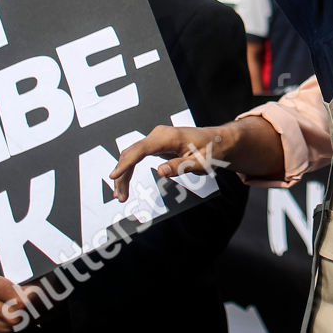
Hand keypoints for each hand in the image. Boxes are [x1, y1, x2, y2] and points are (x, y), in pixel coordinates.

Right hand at [110, 124, 234, 201]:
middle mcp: (159, 134)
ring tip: (121, 195)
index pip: (141, 150)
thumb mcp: (200, 163)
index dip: (126, 163)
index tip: (114, 176)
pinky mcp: (156, 144)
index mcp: (169, 137)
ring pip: (132, 155)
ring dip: (124, 174)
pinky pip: (137, 156)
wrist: (218, 141)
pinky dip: (130, 169)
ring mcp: (156, 138)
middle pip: (131, 153)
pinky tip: (125, 183)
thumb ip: (180, 166)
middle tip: (120, 197)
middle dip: (122, 175)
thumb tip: (161, 171)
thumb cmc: (212, 151)